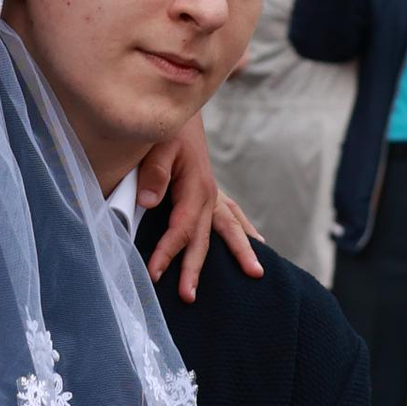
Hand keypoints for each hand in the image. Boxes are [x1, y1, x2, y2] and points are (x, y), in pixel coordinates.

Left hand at [142, 113, 262, 297]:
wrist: (181, 108)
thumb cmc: (167, 128)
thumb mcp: (157, 144)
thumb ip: (154, 172)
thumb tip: (149, 201)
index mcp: (195, 187)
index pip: (180, 228)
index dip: (167, 252)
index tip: (153, 274)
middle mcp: (209, 195)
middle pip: (203, 239)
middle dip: (196, 268)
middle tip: (189, 297)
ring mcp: (215, 194)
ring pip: (229, 229)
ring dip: (240, 252)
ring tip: (256, 274)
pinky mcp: (213, 192)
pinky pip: (233, 216)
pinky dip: (244, 231)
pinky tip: (257, 244)